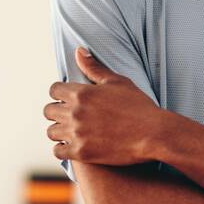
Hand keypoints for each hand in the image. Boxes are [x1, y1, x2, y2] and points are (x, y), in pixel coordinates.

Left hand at [44, 48, 164, 165]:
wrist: (154, 134)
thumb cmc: (139, 106)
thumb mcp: (118, 82)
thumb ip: (94, 68)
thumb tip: (79, 51)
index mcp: (81, 93)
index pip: (54, 90)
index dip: (60, 94)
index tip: (68, 100)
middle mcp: (75, 113)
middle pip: (48, 111)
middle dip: (57, 112)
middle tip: (70, 116)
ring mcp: (77, 134)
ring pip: (51, 132)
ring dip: (59, 131)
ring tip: (71, 132)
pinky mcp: (82, 153)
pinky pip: (57, 151)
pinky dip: (62, 148)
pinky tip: (73, 146)